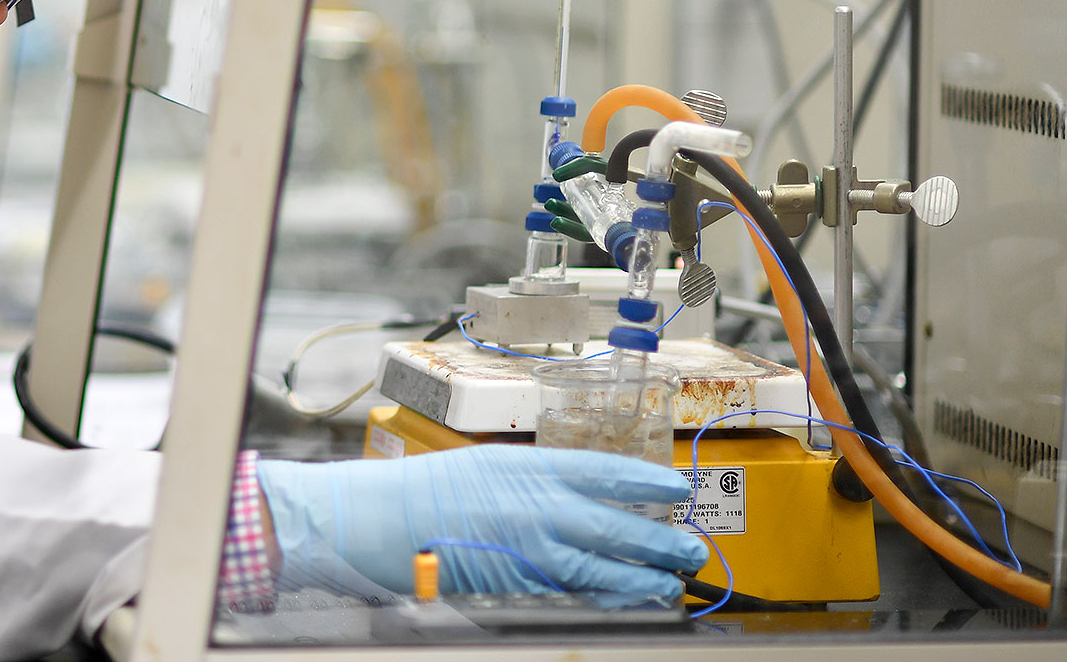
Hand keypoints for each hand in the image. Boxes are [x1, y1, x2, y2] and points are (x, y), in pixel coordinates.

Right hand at [256, 446, 706, 602]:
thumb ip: (529, 481)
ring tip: (670, 580)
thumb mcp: (483, 467)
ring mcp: (531, 546)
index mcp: (530, 465)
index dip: (647, 481)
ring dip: (643, 575)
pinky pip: (575, 592)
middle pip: (617, 523)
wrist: (377, 518)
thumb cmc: (420, 491)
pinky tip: (628, 601)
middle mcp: (539, 503)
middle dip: (660, 537)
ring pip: (605, 565)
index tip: (675, 486)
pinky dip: (607, 597)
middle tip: (690, 545)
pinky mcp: (518, 582)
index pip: (606, 470)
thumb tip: (569, 495)